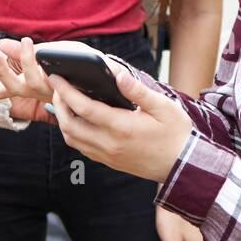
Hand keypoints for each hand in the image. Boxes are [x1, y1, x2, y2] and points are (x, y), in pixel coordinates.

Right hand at [0, 37, 91, 123]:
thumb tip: (1, 44)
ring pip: (34, 78)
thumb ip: (20, 55)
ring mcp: (52, 89)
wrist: (103, 84)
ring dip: (27, 59)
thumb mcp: (41, 57)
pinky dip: (49, 63)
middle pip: (13, 85)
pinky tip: (45, 55)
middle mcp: (37, 90)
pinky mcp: (68, 85)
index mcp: (28, 85)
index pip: (0, 91)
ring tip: (26, 42)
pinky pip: (56, 75)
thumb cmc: (69, 68)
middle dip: (2, 70)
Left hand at [47, 67, 192, 183]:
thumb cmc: (176, 134)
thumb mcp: (163, 107)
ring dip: (62, 119)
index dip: (67, 91)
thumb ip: (138, 91)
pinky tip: (77, 119)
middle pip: (70, 125)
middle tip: (58, 86)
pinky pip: (81, 148)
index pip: (84, 108)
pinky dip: (72, 132)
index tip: (56, 77)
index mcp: (122, 127)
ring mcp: (107, 155)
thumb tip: (118, 74)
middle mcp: (110, 144)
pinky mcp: (109, 162)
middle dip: (59, 104)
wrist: (184, 166)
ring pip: (72, 139)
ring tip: (64, 101)